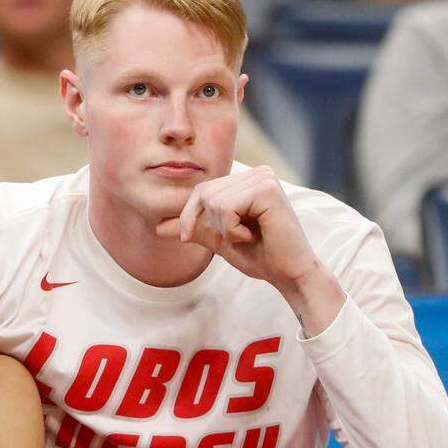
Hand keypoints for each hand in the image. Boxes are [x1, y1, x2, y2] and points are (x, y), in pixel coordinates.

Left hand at [156, 166, 344, 334]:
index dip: (188, 215)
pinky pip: (226, 207)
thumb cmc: (260, 256)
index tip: (187, 238)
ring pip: (213, 201)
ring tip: (248, 236)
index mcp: (246, 180)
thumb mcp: (219, 240)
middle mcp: (257, 173)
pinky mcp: (267, 189)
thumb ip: (194, 228)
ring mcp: (264, 178)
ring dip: (224, 229)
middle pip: (204, 193)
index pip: (201, 190)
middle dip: (210, 224)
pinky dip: (233, 229)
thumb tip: (158, 226)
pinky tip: (254, 235)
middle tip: (238, 238)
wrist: (288, 274)